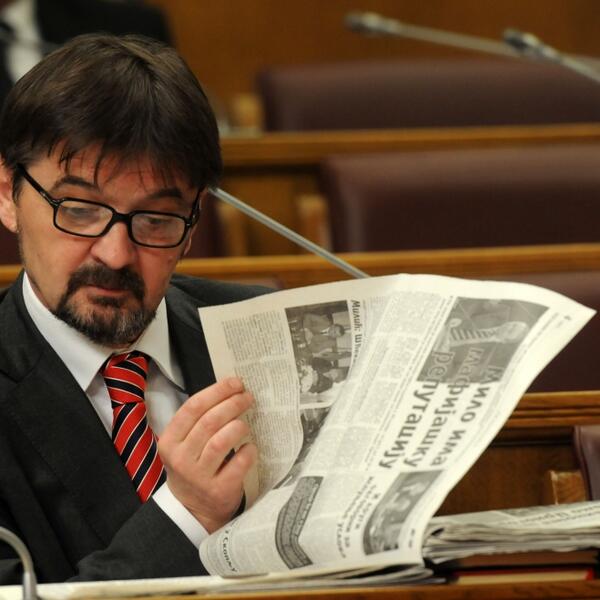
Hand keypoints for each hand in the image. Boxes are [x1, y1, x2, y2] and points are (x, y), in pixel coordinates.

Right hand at [157, 377, 256, 532]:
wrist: (192, 510)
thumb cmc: (193, 466)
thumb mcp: (185, 443)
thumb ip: (201, 419)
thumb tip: (231, 388)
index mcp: (171, 441)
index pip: (193, 408)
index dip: (217, 391)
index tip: (235, 383)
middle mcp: (181, 458)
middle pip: (209, 421)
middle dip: (232, 404)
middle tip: (247, 397)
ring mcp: (199, 477)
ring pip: (221, 441)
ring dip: (238, 426)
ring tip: (245, 422)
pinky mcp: (218, 491)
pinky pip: (238, 464)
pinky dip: (248, 451)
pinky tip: (250, 447)